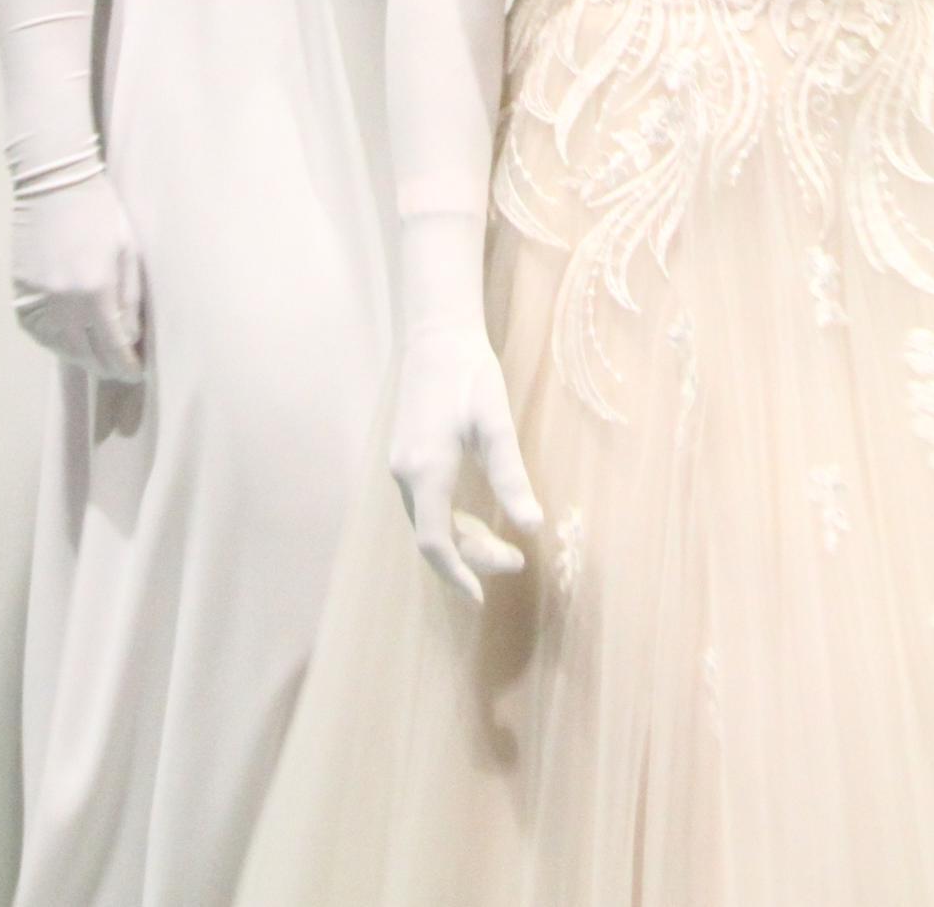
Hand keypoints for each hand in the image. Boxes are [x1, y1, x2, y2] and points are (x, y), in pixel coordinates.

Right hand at [11, 169, 145, 382]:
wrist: (55, 183)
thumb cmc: (101, 212)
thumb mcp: (127, 252)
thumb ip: (129, 299)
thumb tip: (129, 339)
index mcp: (96, 290)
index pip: (113, 346)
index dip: (126, 365)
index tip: (135, 373)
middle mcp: (63, 302)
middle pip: (85, 353)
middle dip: (105, 365)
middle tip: (118, 369)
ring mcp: (38, 299)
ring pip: (60, 348)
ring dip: (80, 357)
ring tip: (96, 357)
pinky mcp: (20, 294)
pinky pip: (38, 332)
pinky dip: (54, 341)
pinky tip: (68, 340)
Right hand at [389, 321, 541, 603]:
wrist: (436, 333)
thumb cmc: (469, 373)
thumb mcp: (496, 424)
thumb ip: (511, 477)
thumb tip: (532, 527)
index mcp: (426, 471)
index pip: (436, 543)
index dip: (458, 576)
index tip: (482, 599)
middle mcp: (405, 474)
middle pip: (433, 536)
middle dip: (471, 558)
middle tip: (515, 560)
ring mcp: (401, 465)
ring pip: (428, 522)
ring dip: (462, 540)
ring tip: (502, 544)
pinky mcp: (406, 455)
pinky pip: (425, 504)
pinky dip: (450, 521)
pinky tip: (476, 520)